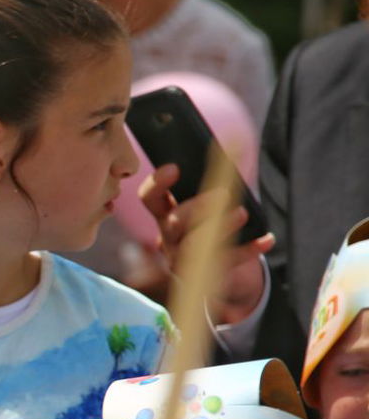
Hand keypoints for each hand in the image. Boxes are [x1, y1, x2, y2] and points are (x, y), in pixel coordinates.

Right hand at [139, 163, 272, 324]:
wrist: (213, 272)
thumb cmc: (207, 227)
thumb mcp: (203, 205)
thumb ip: (209, 183)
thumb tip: (234, 142)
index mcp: (166, 215)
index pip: (151, 199)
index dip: (158, 184)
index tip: (174, 169)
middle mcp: (170, 237)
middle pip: (174, 223)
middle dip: (196, 208)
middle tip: (222, 194)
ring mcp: (184, 259)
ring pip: (194, 246)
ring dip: (219, 227)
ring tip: (241, 213)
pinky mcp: (204, 276)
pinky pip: (226, 263)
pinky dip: (248, 250)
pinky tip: (266, 239)